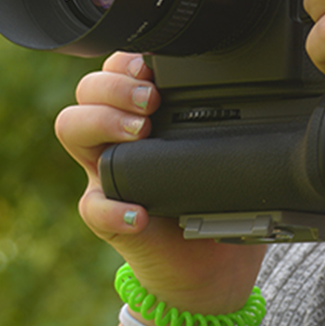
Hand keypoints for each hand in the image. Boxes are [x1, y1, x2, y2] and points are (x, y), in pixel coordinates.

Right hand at [55, 52, 264, 314]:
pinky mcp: (110, 218)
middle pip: (86, 89)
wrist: (212, 264)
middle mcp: (116, 138)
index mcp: (140, 113)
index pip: (114, 69)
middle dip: (116, 86)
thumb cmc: (215, 196)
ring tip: (140, 135)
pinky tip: (138, 211)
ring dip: (103, 122)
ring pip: (72, 127)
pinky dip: (114, 207)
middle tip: (151, 101)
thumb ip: (224, 116)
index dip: (125, 61)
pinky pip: (93, 207)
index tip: (153, 65)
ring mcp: (107, 175)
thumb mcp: (222, 148)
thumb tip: (252, 84)